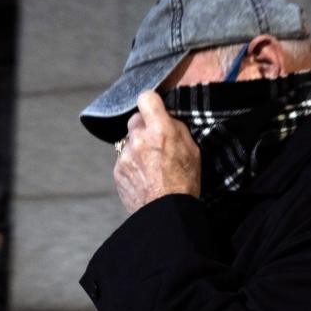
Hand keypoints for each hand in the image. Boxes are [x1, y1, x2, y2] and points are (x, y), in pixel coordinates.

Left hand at [113, 91, 200, 214]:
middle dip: (144, 128)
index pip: (146, 98)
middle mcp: (139, 139)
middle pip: (135, 120)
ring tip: (151, 166)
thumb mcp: (192, 151)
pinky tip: (144, 177)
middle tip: (155, 143)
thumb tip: (166, 118)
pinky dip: (131, 165)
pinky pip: (123, 160)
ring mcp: (125, 155)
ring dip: (137, 148)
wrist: (167, 212)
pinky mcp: (117, 170)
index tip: (153, 110)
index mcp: (160, 130)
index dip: (150, 103)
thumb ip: (176, 129)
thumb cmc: (184, 183)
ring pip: (128, 141)